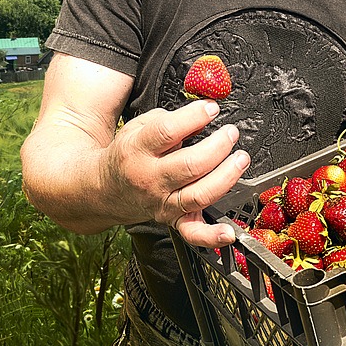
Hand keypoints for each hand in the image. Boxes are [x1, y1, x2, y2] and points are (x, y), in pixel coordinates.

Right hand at [105, 99, 249, 247]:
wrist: (105, 188)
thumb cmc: (130, 153)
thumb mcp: (140, 126)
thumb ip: (170, 119)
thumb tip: (203, 115)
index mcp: (137, 150)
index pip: (168, 132)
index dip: (195, 117)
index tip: (212, 109)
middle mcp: (149, 179)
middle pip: (190, 165)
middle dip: (218, 147)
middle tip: (231, 134)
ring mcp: (162, 203)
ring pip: (199, 195)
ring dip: (226, 177)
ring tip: (240, 159)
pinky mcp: (172, 220)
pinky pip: (193, 233)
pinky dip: (212, 236)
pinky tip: (229, 231)